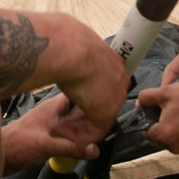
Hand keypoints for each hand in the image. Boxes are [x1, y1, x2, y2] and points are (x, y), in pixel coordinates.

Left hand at [0, 94, 102, 174]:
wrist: (0, 155)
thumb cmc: (19, 144)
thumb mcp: (47, 146)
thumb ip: (72, 147)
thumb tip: (96, 149)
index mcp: (55, 105)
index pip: (79, 92)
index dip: (93, 95)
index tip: (108, 103)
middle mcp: (55, 109)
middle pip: (80, 105)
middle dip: (93, 111)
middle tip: (108, 119)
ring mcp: (52, 119)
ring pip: (76, 117)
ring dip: (86, 123)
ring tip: (100, 129)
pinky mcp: (49, 130)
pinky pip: (70, 128)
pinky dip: (78, 132)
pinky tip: (85, 140)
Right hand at [52, 21, 128, 140]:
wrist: (71, 48)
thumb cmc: (69, 43)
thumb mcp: (77, 48)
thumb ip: (78, 56)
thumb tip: (68, 47)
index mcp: (115, 64)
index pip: (106, 88)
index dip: (89, 99)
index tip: (72, 104)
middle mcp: (120, 81)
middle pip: (104, 105)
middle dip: (83, 116)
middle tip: (63, 121)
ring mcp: (115, 97)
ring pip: (99, 121)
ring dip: (77, 127)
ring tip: (58, 127)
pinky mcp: (105, 113)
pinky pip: (93, 132)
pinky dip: (76, 134)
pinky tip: (59, 129)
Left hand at [138, 81, 178, 153]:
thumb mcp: (164, 92)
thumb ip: (146, 97)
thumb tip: (138, 103)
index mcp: (163, 136)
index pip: (146, 132)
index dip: (147, 121)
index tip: (153, 111)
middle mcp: (173, 147)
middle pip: (158, 139)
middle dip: (158, 127)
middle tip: (165, 111)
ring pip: (170, 140)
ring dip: (170, 130)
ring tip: (177, 113)